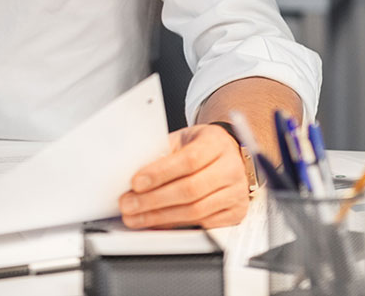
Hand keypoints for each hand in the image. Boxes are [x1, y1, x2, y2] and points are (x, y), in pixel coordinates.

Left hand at [118, 124, 249, 228]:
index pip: (189, 160)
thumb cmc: (199, 146)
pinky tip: (156, 222)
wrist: (226, 155)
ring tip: (135, 216)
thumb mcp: (181, 140)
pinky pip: (203, 224)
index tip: (135, 182)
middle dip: (154, 200)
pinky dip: (175, 225)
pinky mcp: (235, 213)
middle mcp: (231, 168)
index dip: (160, 173)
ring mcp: (236, 193)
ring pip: (196, 210)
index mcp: (216, 143)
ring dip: (160, 216)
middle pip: (191, 189)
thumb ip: (161, 152)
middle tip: (128, 204)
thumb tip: (131, 171)